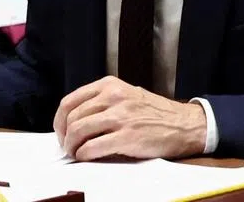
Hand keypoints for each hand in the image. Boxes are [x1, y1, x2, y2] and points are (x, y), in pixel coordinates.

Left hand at [53, 77, 206, 160]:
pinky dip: (84, 154)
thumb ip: (102, 101)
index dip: (60, 119)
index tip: (60, 130)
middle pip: (72, 117)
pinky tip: (86, 157)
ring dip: (72, 146)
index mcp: (109, 85)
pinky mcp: (126, 137)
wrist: (183, 124)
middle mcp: (112, 97)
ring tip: (75, 153)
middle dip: (64, 135)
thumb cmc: (155, 112)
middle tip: (67, 146)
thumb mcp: (126, 94)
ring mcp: (119, 117)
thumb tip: (76, 118)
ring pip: (79, 131)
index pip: (70, 101)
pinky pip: (93, 147)